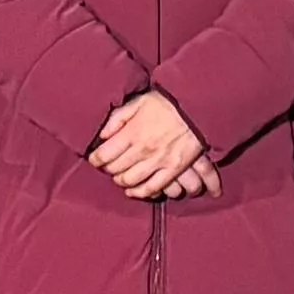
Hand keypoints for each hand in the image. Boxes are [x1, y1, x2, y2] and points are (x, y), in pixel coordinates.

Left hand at [90, 90, 211, 198]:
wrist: (198, 106)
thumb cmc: (168, 102)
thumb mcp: (139, 101)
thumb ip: (118, 117)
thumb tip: (102, 134)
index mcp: (132, 132)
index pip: (103, 155)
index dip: (95, 159)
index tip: (95, 159)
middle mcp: (143, 149)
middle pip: (115, 169)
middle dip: (107, 170)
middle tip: (107, 167)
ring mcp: (159, 161)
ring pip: (131, 181)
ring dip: (121, 181)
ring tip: (119, 177)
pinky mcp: (173, 169)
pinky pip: (153, 187)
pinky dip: (140, 192)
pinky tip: (133, 191)